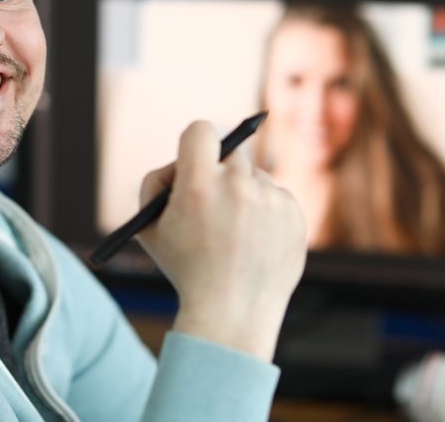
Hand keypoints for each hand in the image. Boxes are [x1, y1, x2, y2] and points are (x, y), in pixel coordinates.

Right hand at [136, 121, 306, 360]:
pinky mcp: (294, 214)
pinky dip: (266, 213)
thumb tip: (181, 161)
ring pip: (255, 177)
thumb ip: (157, 184)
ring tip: (235, 232)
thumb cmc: (185, 269)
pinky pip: (276, 197)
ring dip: (244, 193)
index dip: (194, 142)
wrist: (232, 314)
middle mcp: (237, 186)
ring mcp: (269, 200)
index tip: (195, 156)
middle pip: (230, 154)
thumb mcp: (150, 228)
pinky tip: (255, 240)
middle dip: (218, 173)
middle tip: (212, 197)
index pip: (200, 131)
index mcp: (198, 185)